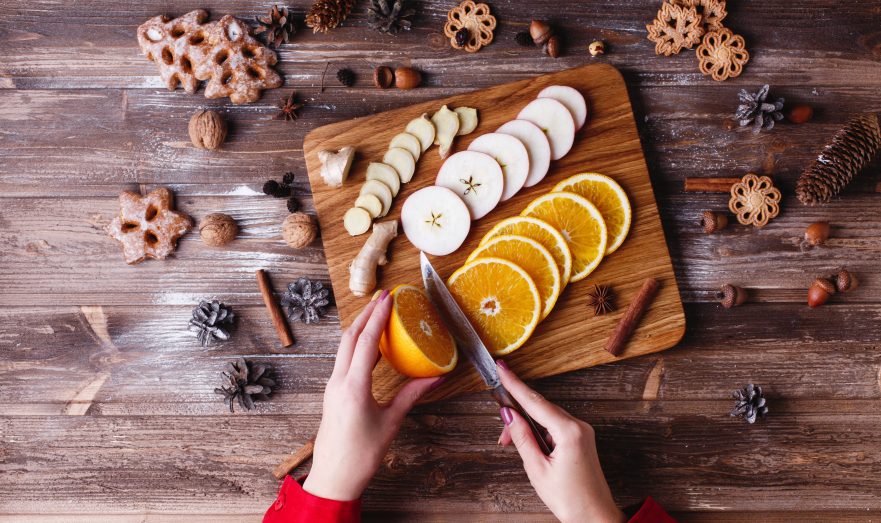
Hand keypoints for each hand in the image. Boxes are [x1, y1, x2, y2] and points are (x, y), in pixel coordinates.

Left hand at [303, 291, 443, 500]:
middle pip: (350, 337)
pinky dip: (357, 345)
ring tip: (378, 314)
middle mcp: (338, 381)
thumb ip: (412, 395)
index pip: (366, 341)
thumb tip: (436, 377)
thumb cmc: (361, 455)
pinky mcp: (333, 391)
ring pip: (344, 347)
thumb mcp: (391, 422)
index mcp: (354, 387)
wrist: (334, 477)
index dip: (378, 317)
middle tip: (384, 297)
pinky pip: (344, 359)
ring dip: (360, 327)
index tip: (388, 298)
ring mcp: (333, 386)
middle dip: (366, 314)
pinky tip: (372, 344)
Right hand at [496, 361, 624, 522]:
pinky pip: (555, 426)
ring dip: (527, 426)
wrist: (595, 517)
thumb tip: (509, 415)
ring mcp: (582, 431)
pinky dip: (538, 432)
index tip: (502, 368)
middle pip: (540, 409)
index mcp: (569, 431)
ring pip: (546, 417)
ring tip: (512, 444)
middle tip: (501, 435)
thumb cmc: (570, 499)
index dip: (515, 384)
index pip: (535, 401)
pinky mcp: (581, 438)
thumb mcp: (537, 469)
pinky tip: (529, 445)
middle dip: (517, 416)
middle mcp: (579, 426)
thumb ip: (522, 438)